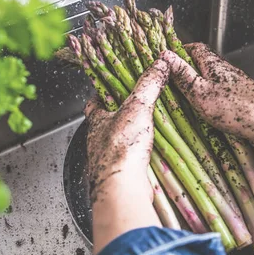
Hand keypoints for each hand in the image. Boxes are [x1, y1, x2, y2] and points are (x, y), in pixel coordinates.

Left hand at [84, 59, 169, 203]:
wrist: (122, 190)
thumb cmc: (120, 149)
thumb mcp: (138, 107)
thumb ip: (149, 85)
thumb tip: (159, 64)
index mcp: (96, 122)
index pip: (93, 103)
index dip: (102, 93)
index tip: (112, 87)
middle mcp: (98, 141)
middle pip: (106, 123)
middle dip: (120, 115)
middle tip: (137, 107)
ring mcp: (108, 160)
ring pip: (118, 143)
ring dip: (131, 137)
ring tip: (149, 129)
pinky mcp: (120, 175)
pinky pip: (130, 161)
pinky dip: (139, 156)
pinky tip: (152, 154)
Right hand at [161, 43, 253, 151]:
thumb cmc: (236, 109)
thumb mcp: (200, 91)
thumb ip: (183, 75)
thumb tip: (165, 55)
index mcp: (214, 65)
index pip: (195, 48)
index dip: (180, 52)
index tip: (166, 61)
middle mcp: (225, 73)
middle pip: (202, 67)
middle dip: (186, 74)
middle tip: (170, 86)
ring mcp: (234, 89)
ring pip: (211, 86)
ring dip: (197, 92)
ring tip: (182, 104)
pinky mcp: (241, 104)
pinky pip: (220, 101)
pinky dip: (209, 107)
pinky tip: (204, 119)